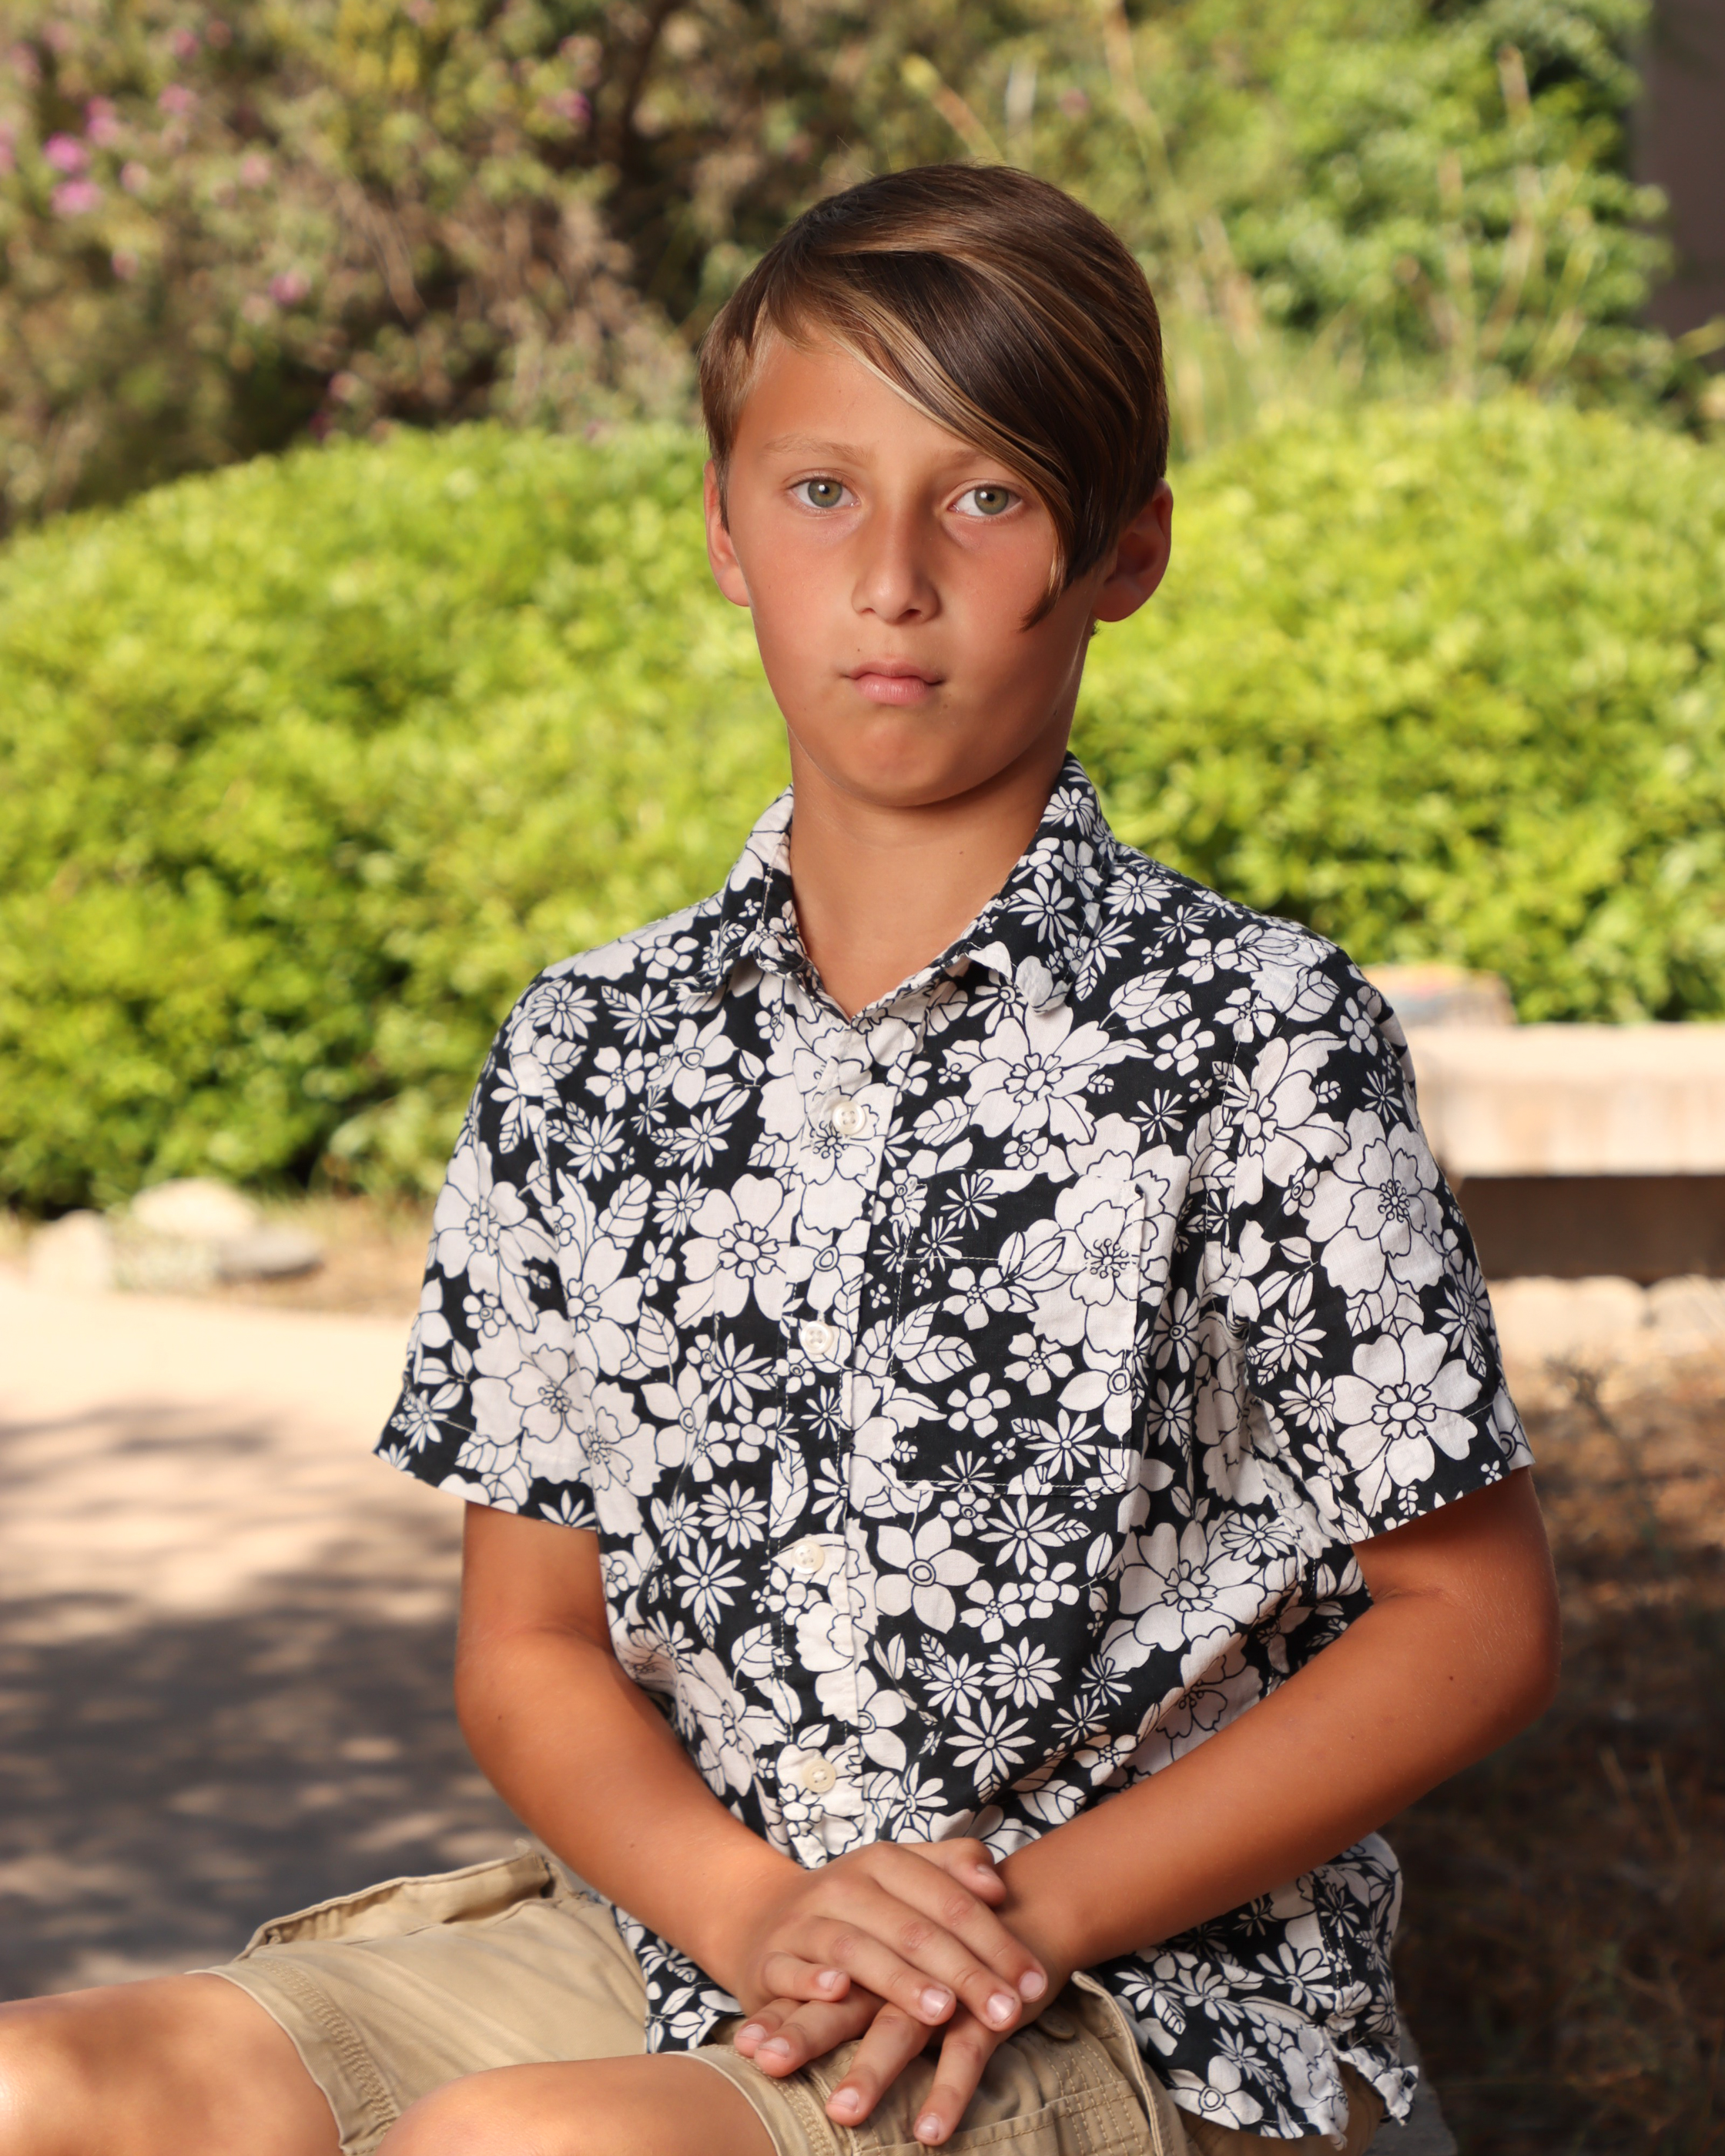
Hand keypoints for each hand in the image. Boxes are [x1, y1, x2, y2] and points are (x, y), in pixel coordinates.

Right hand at [720, 1838, 1047, 2041]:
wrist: (764, 1920)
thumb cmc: (858, 1908)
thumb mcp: (903, 1877)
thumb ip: (953, 1868)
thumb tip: (996, 1885)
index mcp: (884, 1862)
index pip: (951, 1899)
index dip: (997, 1940)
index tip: (1035, 1982)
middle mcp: (844, 1884)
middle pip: (913, 1929)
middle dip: (966, 1973)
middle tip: (1007, 2012)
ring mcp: (805, 1921)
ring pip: (857, 1949)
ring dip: (900, 1981)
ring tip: (942, 2012)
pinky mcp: (769, 1960)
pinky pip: (790, 1970)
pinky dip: (812, 1981)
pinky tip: (838, 1993)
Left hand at [735, 1957, 1073, 2144]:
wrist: (1026, 1911)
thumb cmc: (944, 1942)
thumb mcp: (890, 1957)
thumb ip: (837, 1984)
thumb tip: (772, 2022)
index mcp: (870, 1950)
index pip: (816, 1983)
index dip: (782, 2012)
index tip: (744, 2046)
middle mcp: (898, 1967)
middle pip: (845, 2002)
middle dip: (806, 2035)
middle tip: (767, 2066)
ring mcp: (943, 1986)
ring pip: (899, 2027)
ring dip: (870, 2069)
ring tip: (840, 2112)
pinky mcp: (986, 2008)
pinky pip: (968, 2053)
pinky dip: (948, 2089)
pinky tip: (927, 2131)